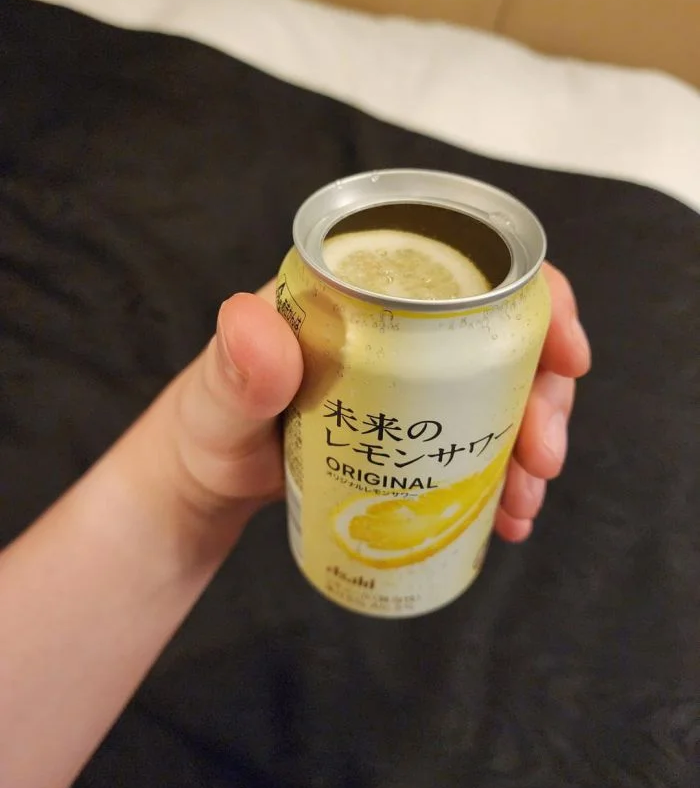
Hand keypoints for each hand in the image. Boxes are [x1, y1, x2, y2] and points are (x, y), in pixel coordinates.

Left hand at [146, 263, 588, 549]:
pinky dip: (505, 477)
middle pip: (505, 340)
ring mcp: (413, 380)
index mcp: (365, 291)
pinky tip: (508, 516)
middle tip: (543, 456)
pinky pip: (480, 441)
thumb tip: (255, 321)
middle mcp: (401, 328)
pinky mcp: (416, 430)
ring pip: (503, 394)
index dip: (539, 301)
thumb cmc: (209, 424)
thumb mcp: (218, 396)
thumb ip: (235, 365)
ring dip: (532, 444)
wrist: (209, 480)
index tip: (567, 357)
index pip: (469, 271)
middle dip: (544, 395)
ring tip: (523, 503)